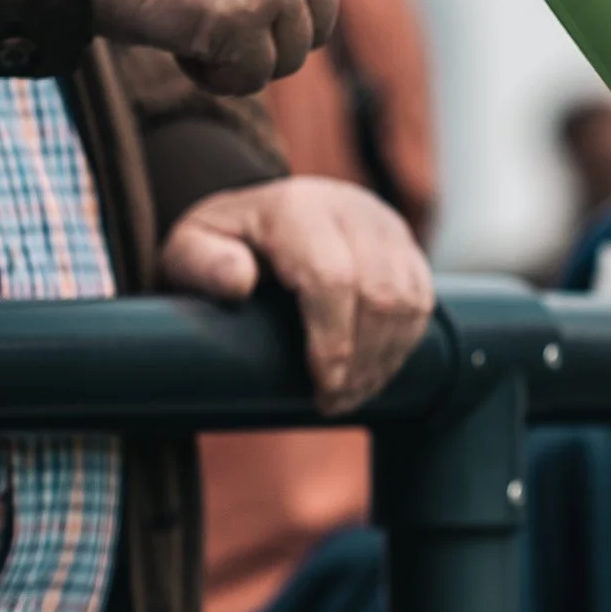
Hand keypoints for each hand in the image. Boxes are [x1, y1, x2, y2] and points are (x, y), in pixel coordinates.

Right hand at [92, 0, 338, 91]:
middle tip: (210, 33)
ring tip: (189, 32)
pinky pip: (250, 79)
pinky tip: (179, 47)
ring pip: (289, 59)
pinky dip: (213, 78)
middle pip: (315, 28)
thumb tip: (312, 30)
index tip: (231, 11)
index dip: (278, 16)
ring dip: (239, 62)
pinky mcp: (242, 17)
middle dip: (266, 44)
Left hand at [161, 176, 436, 414]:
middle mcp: (351, 210)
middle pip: (379, 294)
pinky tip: (374, 373)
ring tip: (352, 395)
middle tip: (334, 403)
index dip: (334, 341)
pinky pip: (421, 301)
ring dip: (385, 359)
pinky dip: (402, 345)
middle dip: (362, 360)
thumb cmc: (222, 245)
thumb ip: (200, 263)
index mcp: (297, 208)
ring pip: (408, 301)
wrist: (264, 217)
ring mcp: (385, 227)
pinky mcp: (407, 247)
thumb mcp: (189, 248)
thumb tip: (238, 284)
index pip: (333, 277)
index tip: (322, 387)